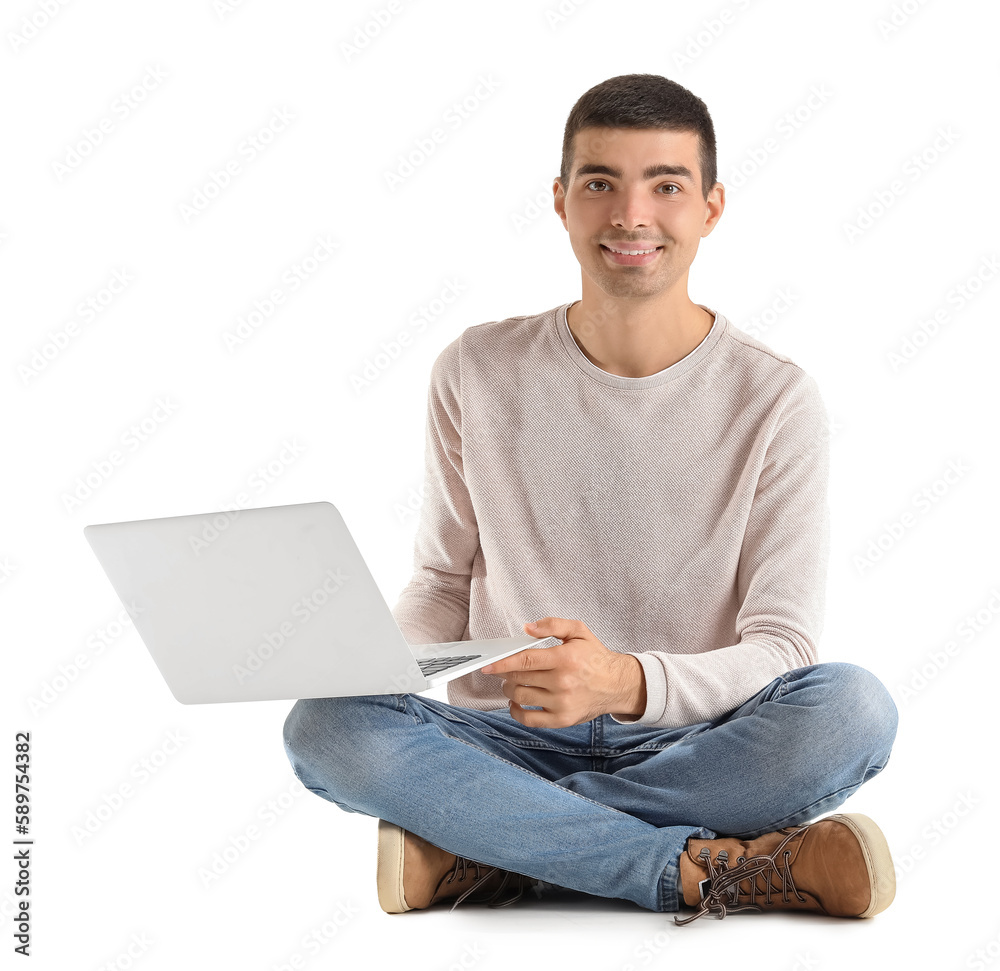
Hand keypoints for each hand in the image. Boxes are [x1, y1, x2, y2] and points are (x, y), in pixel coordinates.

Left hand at [481, 617, 645, 727]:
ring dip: (509, 690)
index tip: (487, 665)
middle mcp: (563, 682)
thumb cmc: (595, 656)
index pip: (525, 661)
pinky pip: (529, 720)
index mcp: (565, 659)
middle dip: (505, 675)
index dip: (503, 663)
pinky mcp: (562, 720)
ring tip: (511, 684)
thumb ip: (552, 625)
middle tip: (503, 671)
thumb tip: (527, 628)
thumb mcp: (579, 631)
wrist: (618, 684)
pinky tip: (517, 702)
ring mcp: (562, 703)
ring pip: (521, 697)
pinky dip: (516, 712)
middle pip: (519, 679)